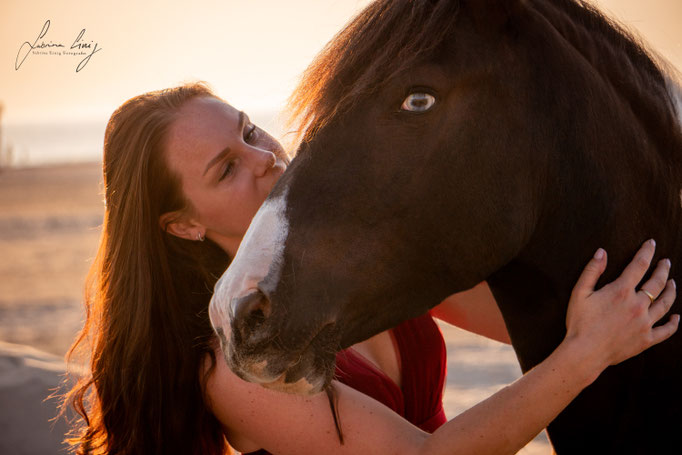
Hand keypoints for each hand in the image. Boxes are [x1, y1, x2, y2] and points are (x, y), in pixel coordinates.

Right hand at [565, 239, 678, 372]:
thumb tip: (602, 252)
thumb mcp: (579, 293)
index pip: (639, 265)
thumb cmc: (579, 323)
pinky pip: (666, 330)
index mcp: (621, 291)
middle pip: (657, 283)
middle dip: (663, 270)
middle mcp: (637, 305)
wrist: (585, 352)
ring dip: (671, 291)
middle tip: (666, 262)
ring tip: (672, 283)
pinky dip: (674, 323)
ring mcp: (644, 323)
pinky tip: (677, 317)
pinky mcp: (646, 340)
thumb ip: (592, 271)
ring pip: (666, 304)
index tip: (652, 244)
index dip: (646, 252)